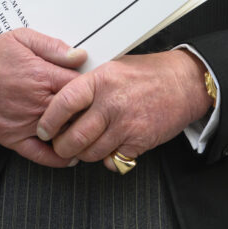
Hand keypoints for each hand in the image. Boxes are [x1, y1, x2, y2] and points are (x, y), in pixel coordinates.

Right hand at [0, 27, 86, 166]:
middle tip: (97, 108)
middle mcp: (36, 102)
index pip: (82, 86)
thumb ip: (52, 46)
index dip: (93, 86)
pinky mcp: (12, 139)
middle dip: (89, 110)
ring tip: (87, 128)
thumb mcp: (21, 38)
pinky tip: (70, 153)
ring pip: (63, 134)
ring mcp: (25, 123)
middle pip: (77, 112)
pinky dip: (58, 158)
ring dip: (77, 132)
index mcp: (41, 75)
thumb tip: (79, 55)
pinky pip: (41, 155)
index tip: (98, 86)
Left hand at [36, 48, 211, 170]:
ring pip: (91, 153)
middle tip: (61, 146)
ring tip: (85, 147)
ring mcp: (126, 124)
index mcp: (101, 80)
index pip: (64, 103)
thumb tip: (62, 100)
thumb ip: (89, 84)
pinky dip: (108, 160)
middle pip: (74, 137)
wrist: (184, 83)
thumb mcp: (113, 67)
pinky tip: (109, 149)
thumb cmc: (148, 73)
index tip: (43, 130)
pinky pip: (113, 161)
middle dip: (62, 148)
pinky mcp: (139, 142)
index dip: (49, 120)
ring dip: (84, 155)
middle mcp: (112, 103)